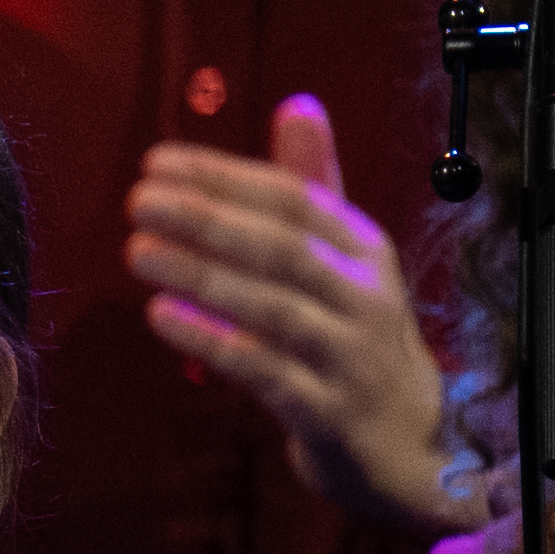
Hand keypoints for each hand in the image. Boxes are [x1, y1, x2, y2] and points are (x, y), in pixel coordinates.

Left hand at [127, 99, 469, 533]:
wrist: (417, 449)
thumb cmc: (360, 341)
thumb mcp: (347, 261)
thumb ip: (314, 188)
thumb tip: (297, 105)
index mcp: (365, 252)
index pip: (295, 199)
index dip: (224, 177)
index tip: (156, 161)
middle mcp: (365, 297)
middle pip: (283, 247)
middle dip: (208, 218)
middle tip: (138, 200)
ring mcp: (351, 357)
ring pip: (273, 307)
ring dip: (202, 276)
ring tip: (138, 251)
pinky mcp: (329, 413)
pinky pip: (266, 371)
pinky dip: (213, 342)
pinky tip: (163, 316)